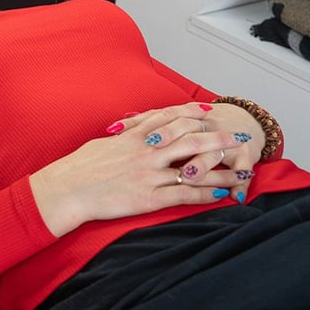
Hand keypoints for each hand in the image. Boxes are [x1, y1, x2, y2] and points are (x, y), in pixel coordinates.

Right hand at [31, 104, 244, 236]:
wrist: (67, 188)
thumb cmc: (78, 167)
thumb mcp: (102, 143)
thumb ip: (122, 138)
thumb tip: (129, 134)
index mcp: (134, 137)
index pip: (169, 119)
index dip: (191, 114)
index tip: (208, 111)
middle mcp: (146, 152)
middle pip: (190, 139)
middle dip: (217, 138)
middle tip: (238, 137)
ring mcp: (149, 174)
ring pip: (195, 168)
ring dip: (222, 170)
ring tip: (242, 171)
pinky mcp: (149, 197)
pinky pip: (185, 194)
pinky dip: (207, 195)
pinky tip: (223, 196)